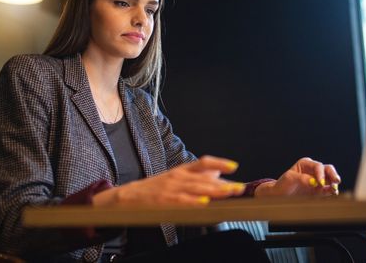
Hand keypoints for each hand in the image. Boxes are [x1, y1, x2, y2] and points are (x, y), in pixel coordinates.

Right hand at [93, 155, 245, 206]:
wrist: (127, 197)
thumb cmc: (154, 189)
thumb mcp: (176, 178)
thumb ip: (196, 176)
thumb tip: (217, 174)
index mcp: (181, 170)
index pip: (203, 162)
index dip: (219, 163)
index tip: (234, 166)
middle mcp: (177, 176)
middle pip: (204, 178)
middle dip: (223, 183)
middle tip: (238, 187)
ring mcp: (170, 188)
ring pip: (195, 189)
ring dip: (214, 191)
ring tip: (228, 193)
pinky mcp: (163, 201)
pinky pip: (180, 201)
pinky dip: (193, 202)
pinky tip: (204, 204)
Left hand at [255, 157, 340, 196]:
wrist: (280, 195)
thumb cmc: (283, 184)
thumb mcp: (289, 179)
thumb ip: (301, 179)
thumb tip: (313, 182)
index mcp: (306, 164)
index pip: (317, 166)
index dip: (321, 173)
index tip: (320, 182)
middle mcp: (314, 170)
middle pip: (327, 169)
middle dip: (333, 175)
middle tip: (336, 181)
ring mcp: (317, 180)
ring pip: (330, 179)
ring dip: (334, 183)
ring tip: (334, 189)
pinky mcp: (319, 190)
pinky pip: (328, 189)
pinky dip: (331, 190)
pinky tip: (333, 193)